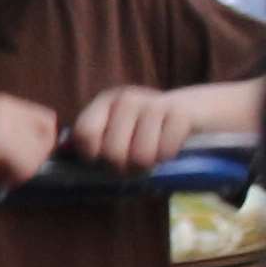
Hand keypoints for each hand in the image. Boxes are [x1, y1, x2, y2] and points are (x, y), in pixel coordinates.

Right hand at [0, 94, 62, 192]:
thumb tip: (40, 151)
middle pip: (48, 137)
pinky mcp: (2, 144)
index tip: (18, 156)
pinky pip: (25, 169)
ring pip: (38, 156)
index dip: (39, 142)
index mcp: (4, 102)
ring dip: (19, 171)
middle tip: (2, 168)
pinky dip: (10, 179)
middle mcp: (9, 107)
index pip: (46, 120)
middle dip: (32, 158)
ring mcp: (7, 124)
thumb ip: (9, 132)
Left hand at [74, 84, 218, 171]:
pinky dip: (168, 156)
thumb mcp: (119, 132)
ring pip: (140, 157)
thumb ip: (94, 144)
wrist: (200, 111)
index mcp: (105, 103)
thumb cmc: (149, 130)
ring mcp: (154, 103)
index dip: (92, 156)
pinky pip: (165, 153)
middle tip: (134, 162)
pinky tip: (172, 145)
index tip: (102, 160)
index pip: (84, 134)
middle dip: (124, 166)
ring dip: (149, 164)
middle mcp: (126, 99)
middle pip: (112, 153)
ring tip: (153, 154)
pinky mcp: (180, 114)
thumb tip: (68, 164)